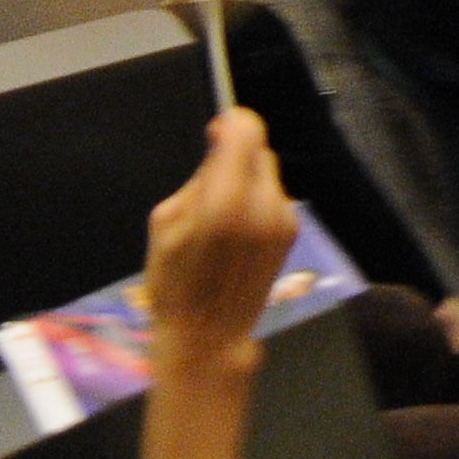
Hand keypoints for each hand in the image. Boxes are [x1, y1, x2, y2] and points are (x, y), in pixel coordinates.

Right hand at [140, 108, 296, 376]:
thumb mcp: (165, 222)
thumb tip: (219, 149)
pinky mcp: (292, 232)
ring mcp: (284, 218)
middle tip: (210, 183)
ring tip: (222, 214)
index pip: (245, 130)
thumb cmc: (175, 282)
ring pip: (268, 173)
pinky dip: (258, 200)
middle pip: (258, 149)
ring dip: (247, 178)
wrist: (210, 335)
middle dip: (235, 155)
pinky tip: (238, 231)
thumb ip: (197, 180)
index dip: (230, 123)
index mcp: (225, 199)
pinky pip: (274, 197)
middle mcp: (263, 203)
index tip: (215, 132)